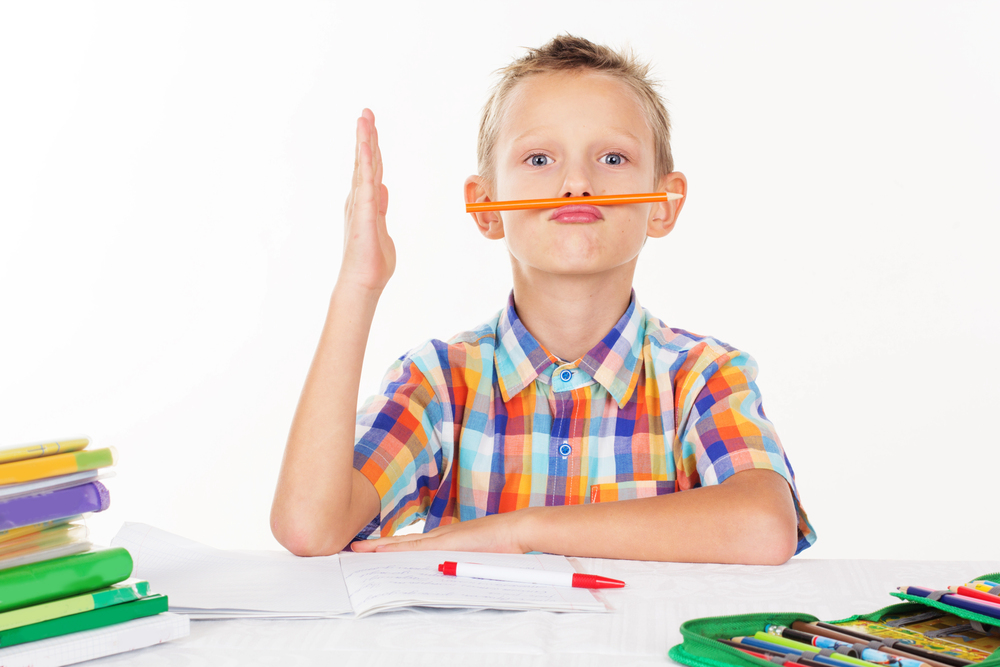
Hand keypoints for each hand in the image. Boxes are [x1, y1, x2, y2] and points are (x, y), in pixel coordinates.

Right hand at [340, 109, 393, 292]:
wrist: (363, 282)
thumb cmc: (372, 262)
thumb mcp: (381, 228)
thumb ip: (381, 208)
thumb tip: (382, 189)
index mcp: (365, 203)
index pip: (369, 170)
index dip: (370, 148)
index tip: (370, 128)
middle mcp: (359, 199)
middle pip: (364, 162)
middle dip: (366, 136)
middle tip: (366, 113)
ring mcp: (360, 204)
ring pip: (362, 166)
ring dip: (364, 141)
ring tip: (364, 119)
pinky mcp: (363, 211)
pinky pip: (365, 180)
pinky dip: (364, 161)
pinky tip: (365, 145)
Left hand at [350, 509, 534, 553]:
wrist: (518, 529)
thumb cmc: (503, 544)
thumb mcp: (477, 555)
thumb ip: (462, 561)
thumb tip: (450, 572)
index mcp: (446, 539)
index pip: (411, 544)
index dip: (390, 546)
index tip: (372, 550)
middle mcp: (440, 536)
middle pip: (401, 541)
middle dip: (377, 546)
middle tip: (354, 548)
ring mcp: (442, 537)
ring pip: (404, 543)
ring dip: (380, 547)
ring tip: (359, 550)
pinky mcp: (447, 542)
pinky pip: (416, 547)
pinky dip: (397, 548)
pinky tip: (381, 551)